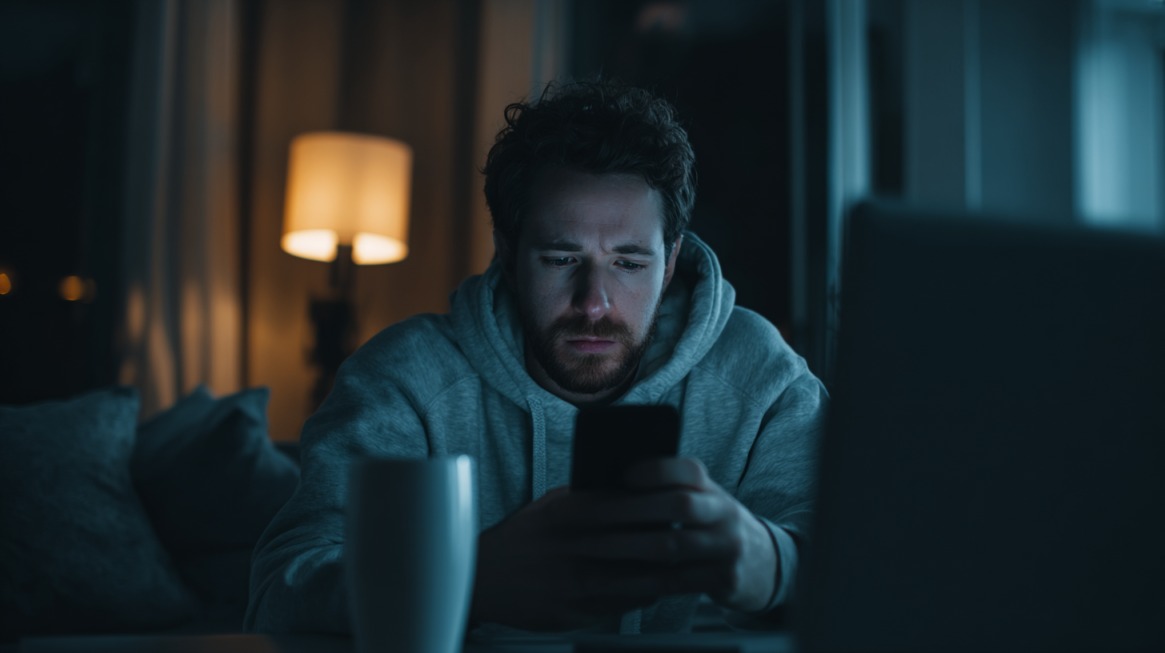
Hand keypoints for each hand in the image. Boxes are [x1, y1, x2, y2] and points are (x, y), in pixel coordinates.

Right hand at [469, 458, 778, 630]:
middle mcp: (575, 549)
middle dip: (679, 544)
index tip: (688, 505)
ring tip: (696, 567)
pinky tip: (663, 586)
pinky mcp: (577, 613)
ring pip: (641, 580)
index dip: (663, 507)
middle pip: (643, 546)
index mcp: (570, 513)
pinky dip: (648, 595)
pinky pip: (625, 604)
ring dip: (673, 575)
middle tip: (705, 540)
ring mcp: (576, 584)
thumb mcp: (551, 505)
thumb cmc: (523, 537)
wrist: (483, 579)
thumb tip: (633, 488)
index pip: (630, 506)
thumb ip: (589, 497)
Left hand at [568, 457, 779, 612]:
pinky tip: (612, 580)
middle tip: (590, 516)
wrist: (762, 564)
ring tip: (590, 548)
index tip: (623, 475)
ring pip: (672, 545)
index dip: (656, 471)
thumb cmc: (710, 526)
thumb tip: (608, 484)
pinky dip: (638, 580)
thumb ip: (667, 491)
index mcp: (713, 488)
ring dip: (626, 547)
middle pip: (679, 505)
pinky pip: (674, 581)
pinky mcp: (723, 579)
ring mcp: (726, 547)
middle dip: (630, 510)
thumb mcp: (701, 501)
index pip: (688, 470)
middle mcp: (724, 512)